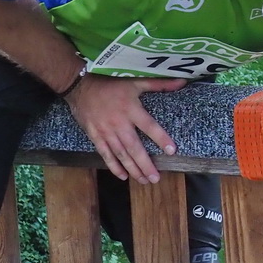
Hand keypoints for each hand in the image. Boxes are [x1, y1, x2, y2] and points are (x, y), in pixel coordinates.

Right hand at [64, 74, 187, 182]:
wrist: (80, 86)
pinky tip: (123, 176)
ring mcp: (106, 132)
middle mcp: (119, 123)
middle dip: (145, 164)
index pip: (149, 127)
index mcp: (131, 110)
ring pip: (121, 154)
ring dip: (132, 169)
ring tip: (144, 180)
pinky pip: (105, 154)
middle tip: (156, 178)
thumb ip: (159, 84)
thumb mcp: (136, 81)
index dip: (161, 139)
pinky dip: (113, 166)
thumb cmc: (111, 84)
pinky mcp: (94, 136)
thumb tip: (182, 82)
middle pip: (134, 148)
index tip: (172, 151)